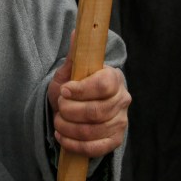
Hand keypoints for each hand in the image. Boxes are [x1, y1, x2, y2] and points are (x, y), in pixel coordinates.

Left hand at [47, 38, 129, 157]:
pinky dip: (75, 144)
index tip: (64, 90)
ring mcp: (121, 122)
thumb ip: (74, 56)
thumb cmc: (71, 88)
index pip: (104, 84)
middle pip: (96, 111)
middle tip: (59, 107)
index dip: (81, 89)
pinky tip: (62, 136)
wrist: (73, 109)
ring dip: (68, 128)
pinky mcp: (115, 140)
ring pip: (93, 130)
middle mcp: (122, 100)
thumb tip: (76, 32)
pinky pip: (96, 148)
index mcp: (113, 78)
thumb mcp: (69, 72)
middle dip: (70, 111)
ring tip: (58, 121)